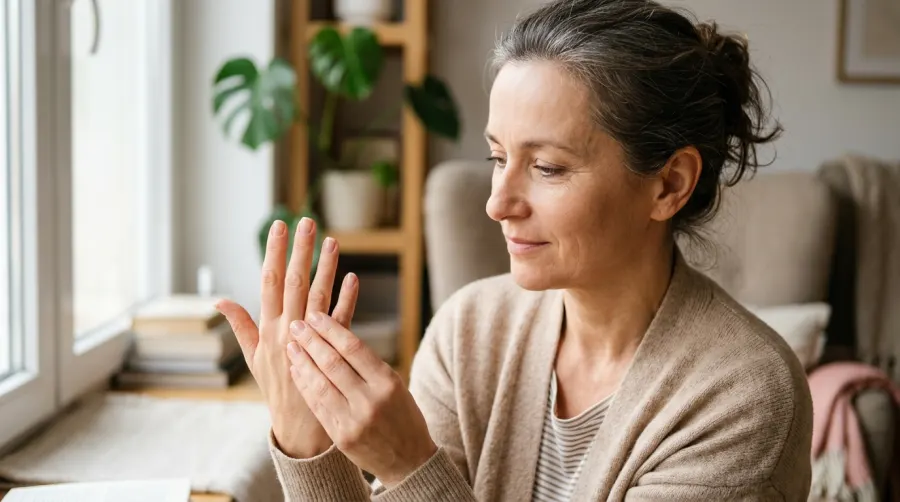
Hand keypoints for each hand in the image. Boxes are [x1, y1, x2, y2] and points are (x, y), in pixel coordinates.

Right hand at [216, 218, 358, 458]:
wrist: (299, 428)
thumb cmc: (276, 390)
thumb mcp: (253, 358)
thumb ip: (240, 326)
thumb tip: (219, 300)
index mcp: (268, 330)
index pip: (270, 282)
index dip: (275, 253)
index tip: (279, 226)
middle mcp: (288, 332)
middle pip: (295, 283)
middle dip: (300, 251)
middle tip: (307, 222)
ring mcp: (311, 343)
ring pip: (319, 297)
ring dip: (326, 268)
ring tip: (332, 240)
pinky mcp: (333, 354)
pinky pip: (342, 322)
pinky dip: (347, 299)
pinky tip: (353, 278)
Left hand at [286, 312, 436, 486]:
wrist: (409, 462)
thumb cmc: (404, 418)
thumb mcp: (397, 386)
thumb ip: (370, 367)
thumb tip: (337, 339)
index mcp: (387, 382)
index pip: (353, 348)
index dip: (331, 329)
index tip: (315, 316)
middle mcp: (370, 400)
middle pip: (333, 363)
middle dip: (311, 341)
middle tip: (296, 325)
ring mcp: (354, 420)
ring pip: (320, 384)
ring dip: (302, 362)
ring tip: (291, 346)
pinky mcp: (341, 436)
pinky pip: (318, 405)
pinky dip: (305, 386)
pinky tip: (296, 371)